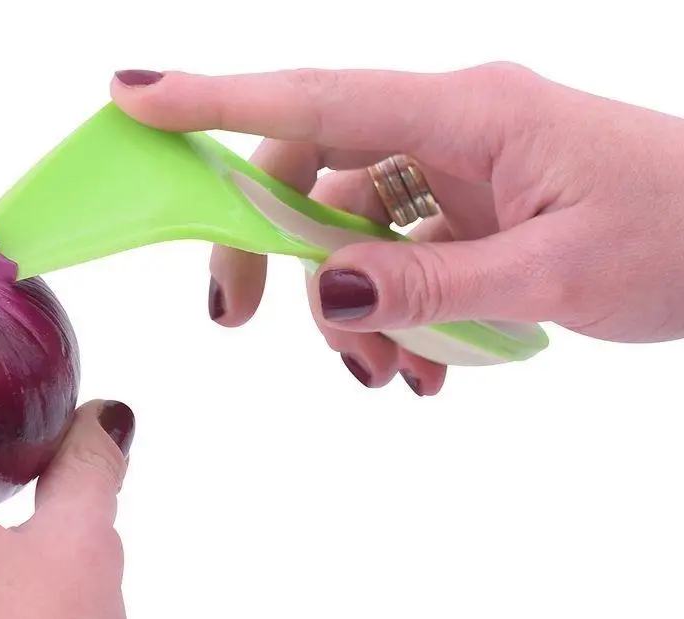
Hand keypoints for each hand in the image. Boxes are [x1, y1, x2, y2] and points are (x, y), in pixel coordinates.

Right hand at [112, 65, 683, 394]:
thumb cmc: (681, 236)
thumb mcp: (553, 273)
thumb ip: (432, 284)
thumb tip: (326, 290)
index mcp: (472, 114)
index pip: (321, 101)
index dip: (219, 99)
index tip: (134, 96)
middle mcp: (453, 131)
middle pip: (313, 173)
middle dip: (273, 251)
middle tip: (237, 320)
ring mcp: (461, 175)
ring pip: (353, 234)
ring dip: (351, 312)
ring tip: (391, 377)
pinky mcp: (472, 217)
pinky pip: (399, 263)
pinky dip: (395, 320)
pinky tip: (425, 372)